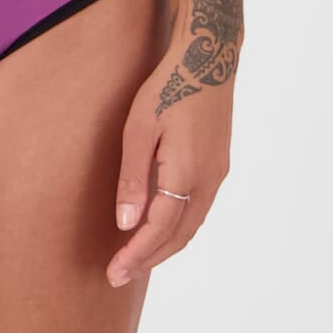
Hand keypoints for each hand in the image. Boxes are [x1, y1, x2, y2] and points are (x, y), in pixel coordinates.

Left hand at [107, 46, 233, 286]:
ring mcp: (218, 173)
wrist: (209, 57)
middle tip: (120, 276)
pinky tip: (161, 229)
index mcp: (187, 173)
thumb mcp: (139, 130)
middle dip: (149, 260)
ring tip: (138, 260)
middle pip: (179, 236)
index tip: (114, 273)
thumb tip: (126, 225)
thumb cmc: (168, 87)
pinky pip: (199, 209)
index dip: (136, 256)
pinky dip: (179, 228)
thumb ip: (133, 179)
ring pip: (192, 225)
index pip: (159, 230)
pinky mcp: (219, 164)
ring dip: (165, 247)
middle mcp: (209, 179)